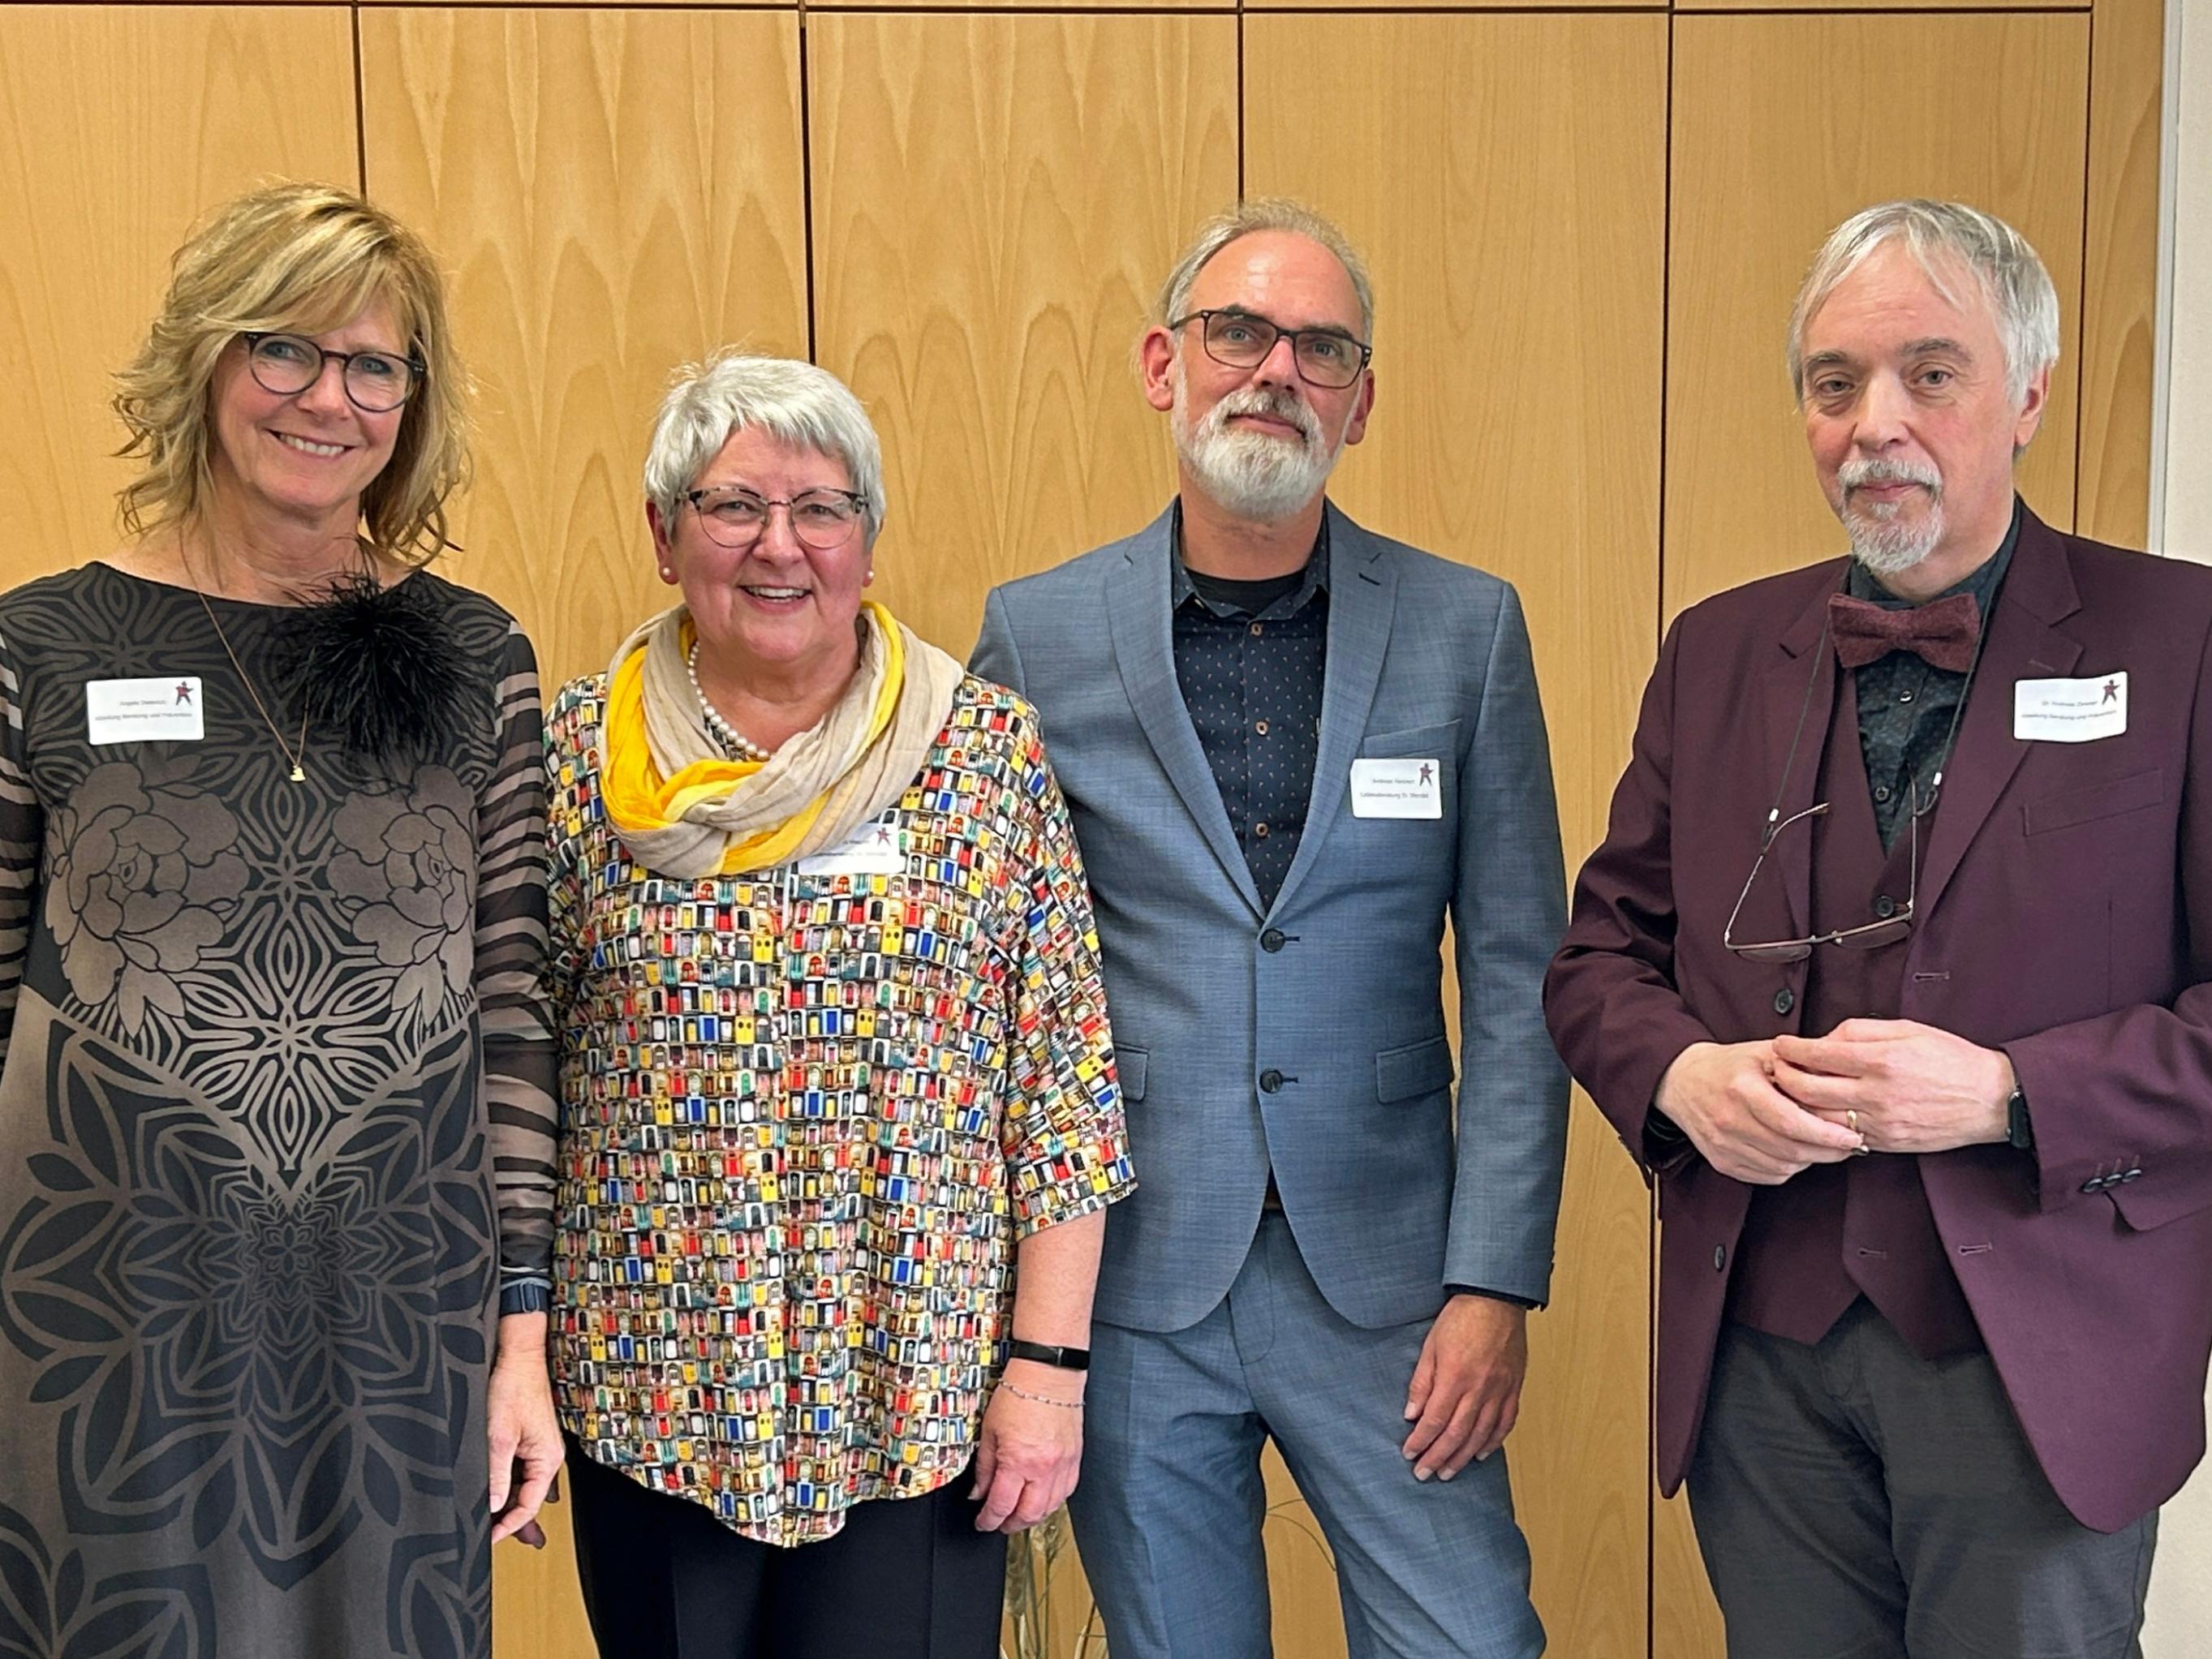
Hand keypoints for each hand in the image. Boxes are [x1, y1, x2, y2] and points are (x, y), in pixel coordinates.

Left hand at [488, 1313, 561, 1546]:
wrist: (517, 1354)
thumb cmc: (513, 1387)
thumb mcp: (499, 1436)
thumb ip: (496, 1474)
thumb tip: (491, 1507)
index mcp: (548, 1458)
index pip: (529, 1505)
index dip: (508, 1526)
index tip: (487, 1539)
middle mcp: (547, 1456)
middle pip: (527, 1498)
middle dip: (507, 1518)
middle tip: (485, 1535)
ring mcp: (538, 1447)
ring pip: (520, 1485)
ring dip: (503, 1500)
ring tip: (485, 1518)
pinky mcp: (527, 1439)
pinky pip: (517, 1470)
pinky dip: (503, 1482)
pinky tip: (488, 1489)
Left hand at [972, 1361, 1083, 1532]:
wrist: (1049, 1373)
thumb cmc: (1019, 1394)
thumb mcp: (990, 1431)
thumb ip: (984, 1467)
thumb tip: (978, 1492)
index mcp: (1019, 1461)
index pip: (1001, 1505)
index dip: (989, 1520)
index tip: (983, 1522)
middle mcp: (1044, 1468)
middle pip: (1028, 1514)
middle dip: (1010, 1525)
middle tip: (999, 1524)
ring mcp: (1063, 1465)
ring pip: (1049, 1508)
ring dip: (1032, 1517)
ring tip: (1018, 1515)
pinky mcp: (1075, 1459)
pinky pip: (1066, 1492)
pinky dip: (1052, 1502)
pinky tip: (1042, 1500)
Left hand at [1401, 1295, 1526, 1481]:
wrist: (1496, 1299)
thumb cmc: (1461, 1318)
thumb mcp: (1430, 1345)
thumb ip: (1421, 1382)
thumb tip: (1412, 1414)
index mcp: (1455, 1377)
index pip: (1434, 1420)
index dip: (1421, 1441)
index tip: (1409, 1454)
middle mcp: (1479, 1389)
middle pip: (1456, 1434)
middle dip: (1438, 1457)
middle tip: (1424, 1474)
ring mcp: (1499, 1390)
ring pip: (1480, 1435)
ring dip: (1462, 1457)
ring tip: (1448, 1472)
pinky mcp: (1513, 1388)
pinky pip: (1505, 1423)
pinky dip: (1492, 1442)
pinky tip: (1481, 1454)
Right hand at [1656, 1040, 1864, 1184]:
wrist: (1682, 1082)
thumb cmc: (1730, 1066)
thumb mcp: (1764, 1052)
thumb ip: (1801, 1065)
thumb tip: (1843, 1082)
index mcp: (1741, 1089)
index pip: (1792, 1123)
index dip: (1826, 1134)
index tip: (1852, 1135)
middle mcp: (1729, 1120)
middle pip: (1790, 1150)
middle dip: (1827, 1151)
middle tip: (1849, 1143)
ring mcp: (1723, 1145)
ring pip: (1782, 1167)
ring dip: (1810, 1160)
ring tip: (1825, 1146)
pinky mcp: (1721, 1162)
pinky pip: (1767, 1176)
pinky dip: (1788, 1168)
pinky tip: (1795, 1152)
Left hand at [1770, 1019, 2011, 1154]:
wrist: (1991, 1099)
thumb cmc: (1951, 1059)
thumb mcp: (1907, 1029)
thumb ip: (1860, 1031)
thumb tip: (1824, 1040)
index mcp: (1882, 1060)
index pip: (1818, 1054)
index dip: (1791, 1049)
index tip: (1780, 1044)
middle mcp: (1878, 1094)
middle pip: (1809, 1090)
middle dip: (1783, 1078)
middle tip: (1776, 1069)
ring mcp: (1881, 1123)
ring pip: (1819, 1119)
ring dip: (1797, 1106)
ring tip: (1788, 1093)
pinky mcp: (1887, 1143)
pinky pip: (1843, 1137)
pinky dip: (1823, 1126)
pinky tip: (1817, 1113)